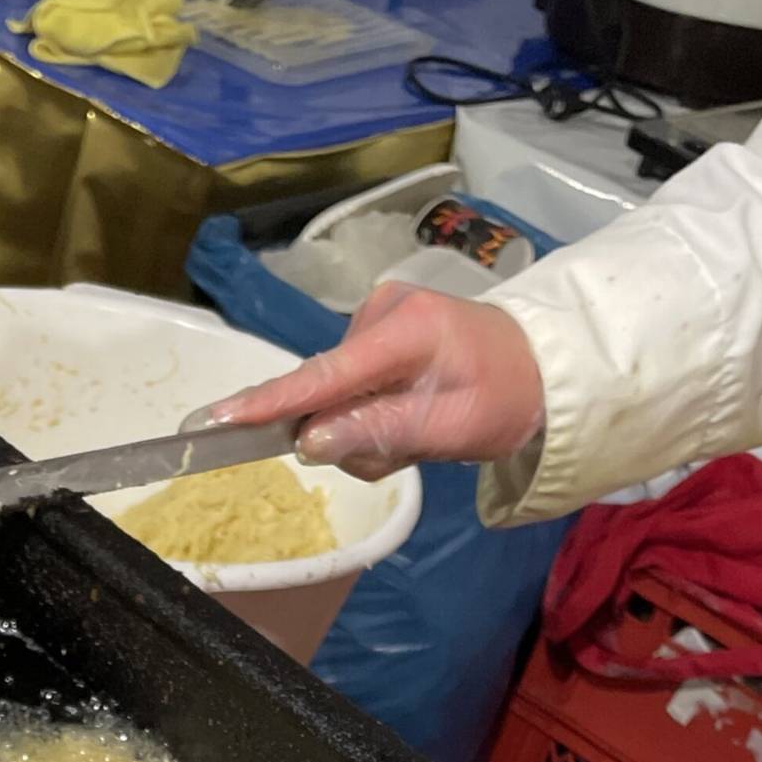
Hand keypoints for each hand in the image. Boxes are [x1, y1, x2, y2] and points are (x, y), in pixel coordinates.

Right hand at [198, 284, 546, 481]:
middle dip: (348, 433)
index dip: (269, 402)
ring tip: (415, 433)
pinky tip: (406, 416)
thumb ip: (379, 432)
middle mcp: (380, 312)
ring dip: (363, 431)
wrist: (545, 366)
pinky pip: (348, 390)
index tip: (216, 418)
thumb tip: (309, 441)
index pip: (323, 375)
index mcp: (405, 329)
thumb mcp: (452, 428)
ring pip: (335, 399)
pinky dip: (369, 416)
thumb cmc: (508, 396)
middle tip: (403, 448)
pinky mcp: (375, 332)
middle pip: (326, 392)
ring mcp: (376, 319)